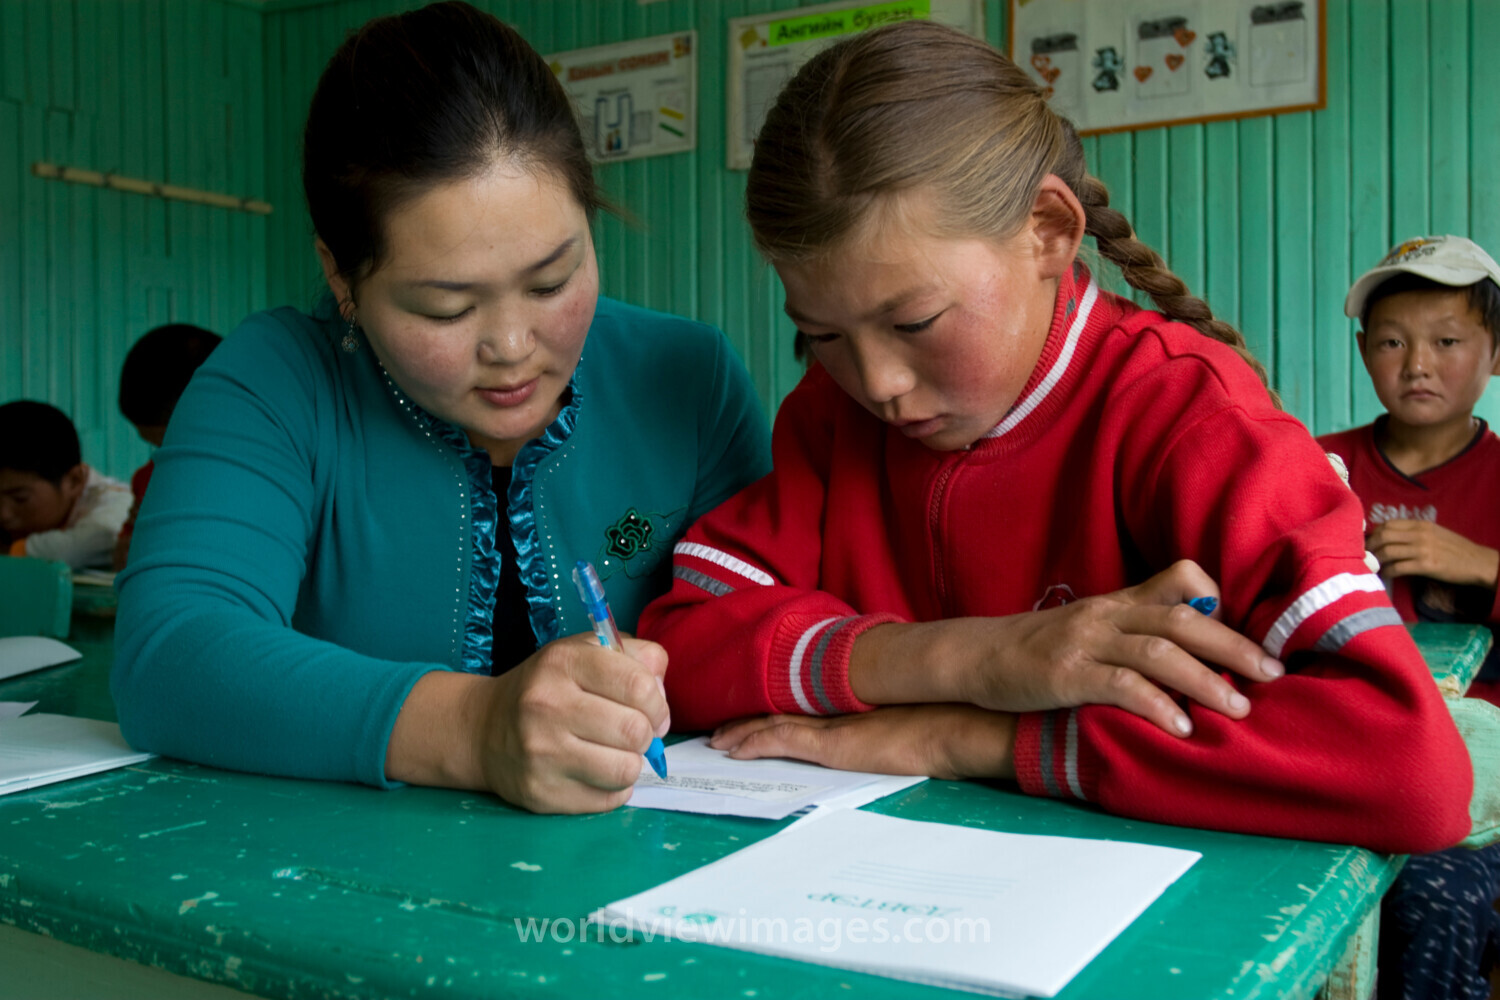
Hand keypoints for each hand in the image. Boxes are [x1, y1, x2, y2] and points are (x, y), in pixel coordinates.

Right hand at [476, 633, 670, 812]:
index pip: (639, 686)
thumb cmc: (547, 688)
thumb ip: (635, 658)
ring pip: (626, 770)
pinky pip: (607, 800)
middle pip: (635, 731)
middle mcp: (547, 706)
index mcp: (563, 663)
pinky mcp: (540, 794)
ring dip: (631, 764)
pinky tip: (596, 772)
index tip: (652, 709)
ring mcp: (541, 754)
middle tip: (635, 733)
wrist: (483, 728)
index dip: (658, 703)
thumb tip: (662, 694)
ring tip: (616, 753)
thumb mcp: (585, 652)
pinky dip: (613, 789)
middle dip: (647, 735)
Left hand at [708, 706, 1016, 780]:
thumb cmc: (941, 723)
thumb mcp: (905, 720)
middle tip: (719, 729)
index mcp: (850, 703)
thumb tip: (883, 724)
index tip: (750, 714)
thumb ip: (885, 719)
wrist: (955, 726)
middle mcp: (833, 707)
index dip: (772, 709)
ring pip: (772, 725)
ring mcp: (831, 724)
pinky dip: (754, 744)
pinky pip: (780, 741)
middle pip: (779, 710)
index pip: (800, 704)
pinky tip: (734, 751)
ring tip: (717, 742)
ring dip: (741, 733)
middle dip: (747, 720)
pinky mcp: (830, 743)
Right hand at [851, 560, 1281, 737]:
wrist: (976, 658)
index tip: (1251, 633)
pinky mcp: (1066, 674)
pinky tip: (1180, 727)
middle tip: (1273, 673)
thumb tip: (1195, 655)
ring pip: (1159, 651)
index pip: (1178, 580)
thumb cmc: (1038, 650)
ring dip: (1205, 680)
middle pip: (1183, 619)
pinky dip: (1156, 705)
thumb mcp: (1090, 630)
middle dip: (1234, 646)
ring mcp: (1085, 643)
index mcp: (1117, 602)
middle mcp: (1107, 615)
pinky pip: (1121, 685)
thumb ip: (1135, 633)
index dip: (1218, 600)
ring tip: (1237, 708)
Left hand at [1367, 520, 1499, 588]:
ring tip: (1373, 566)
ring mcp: (1423, 549)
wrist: (1477, 562)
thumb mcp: (1434, 533)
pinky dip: (1388, 572)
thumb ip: (1413, 532)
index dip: (1374, 533)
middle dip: (1370, 546)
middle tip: (1364, 555)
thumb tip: (1388, 537)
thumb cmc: (1455, 549)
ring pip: (1388, 552)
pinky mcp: (1427, 565)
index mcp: (1421, 525)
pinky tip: (1386, 575)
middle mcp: (1420, 534)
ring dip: (1376, 560)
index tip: (1368, 542)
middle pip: (1384, 536)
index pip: (1388, 524)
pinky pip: (1398, 568)